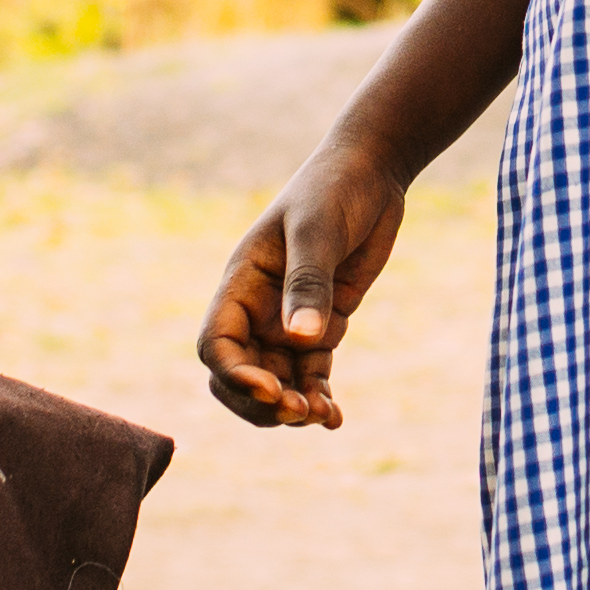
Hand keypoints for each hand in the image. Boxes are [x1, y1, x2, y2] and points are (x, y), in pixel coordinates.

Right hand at [202, 140, 411, 429]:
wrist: (372, 173)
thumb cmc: (334, 189)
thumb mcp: (319, 230)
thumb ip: (309, 282)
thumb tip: (301, 340)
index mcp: (241, 283)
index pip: (217, 344)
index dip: (234, 375)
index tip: (269, 390)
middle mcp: (258, 308)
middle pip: (239, 375)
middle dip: (261, 403)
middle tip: (299, 413)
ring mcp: (289, 321)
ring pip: (276, 382)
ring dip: (292, 407)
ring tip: (323, 417)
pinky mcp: (322, 326)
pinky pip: (310, 375)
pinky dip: (318, 397)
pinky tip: (334, 417)